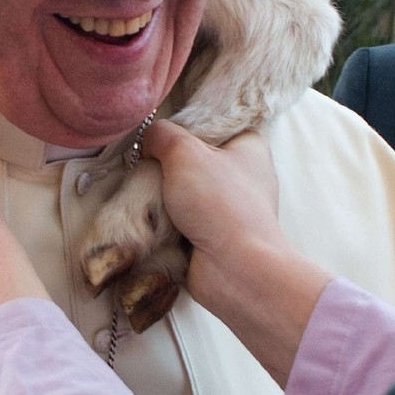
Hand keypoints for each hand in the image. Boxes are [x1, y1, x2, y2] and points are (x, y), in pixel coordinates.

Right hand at [143, 121, 330, 384]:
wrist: (233, 269)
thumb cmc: (218, 203)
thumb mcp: (184, 152)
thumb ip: (162, 135)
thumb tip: (148, 137)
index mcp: (249, 147)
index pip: (213, 125)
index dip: (185, 127)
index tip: (159, 135)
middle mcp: (244, 175)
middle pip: (194, 160)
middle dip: (167, 165)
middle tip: (144, 166)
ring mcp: (230, 208)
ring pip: (185, 191)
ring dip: (163, 196)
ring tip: (145, 194)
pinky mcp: (215, 235)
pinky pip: (183, 219)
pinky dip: (167, 222)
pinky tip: (151, 219)